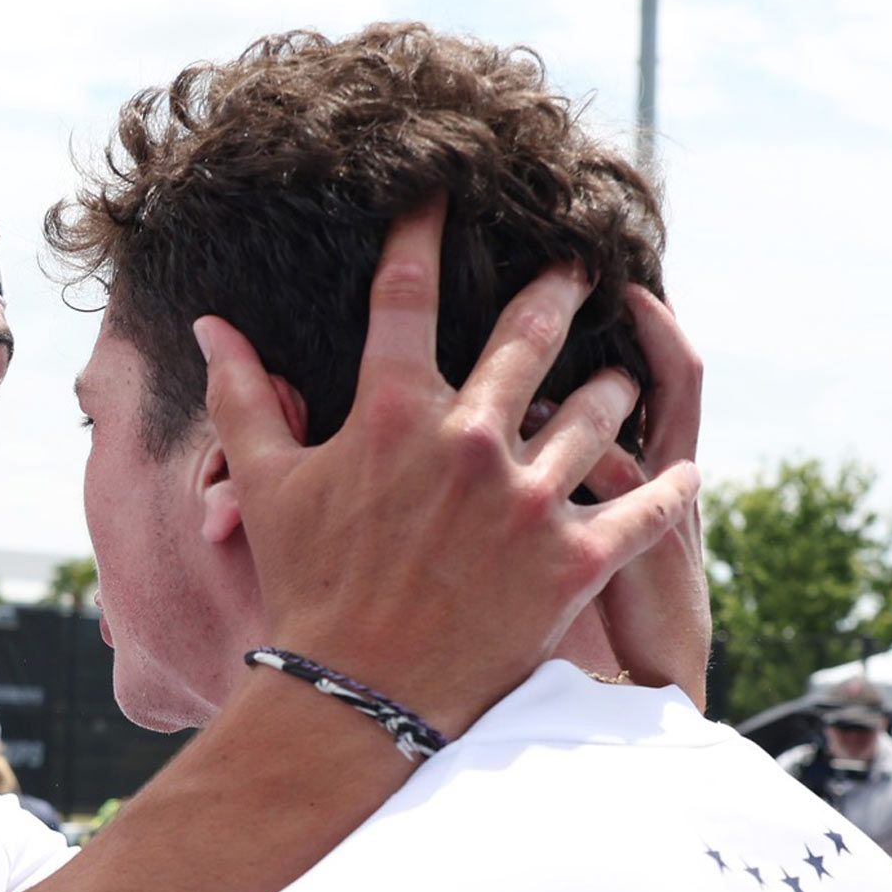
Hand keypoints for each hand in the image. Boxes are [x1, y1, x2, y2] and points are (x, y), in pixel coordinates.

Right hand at [200, 201, 701, 738]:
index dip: (424, 230)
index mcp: (394, 414)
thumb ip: (245, 397)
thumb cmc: (307, 591)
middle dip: (560, 290)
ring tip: (622, 377)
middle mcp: (469, 441)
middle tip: (582, 266)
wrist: (353, 701)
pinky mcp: (574, 562)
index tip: (443, 190)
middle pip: (531, 336)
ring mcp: (529, 501)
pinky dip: (667, 490)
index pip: (407, 294)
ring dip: (614, 389)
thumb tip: (209, 325)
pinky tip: (682, 473)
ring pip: (598, 414)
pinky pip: (645, 510)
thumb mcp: (269, 488)